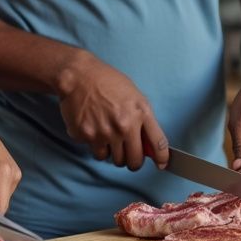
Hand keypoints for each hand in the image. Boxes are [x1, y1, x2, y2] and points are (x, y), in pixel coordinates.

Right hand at [58, 52, 168, 170]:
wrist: (78, 76)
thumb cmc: (107, 81)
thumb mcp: (134, 95)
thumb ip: (143, 119)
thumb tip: (149, 143)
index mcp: (140, 113)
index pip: (158, 143)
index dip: (162, 158)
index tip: (161, 164)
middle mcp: (124, 125)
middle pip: (134, 161)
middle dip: (133, 162)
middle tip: (129, 155)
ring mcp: (104, 132)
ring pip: (114, 160)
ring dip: (113, 153)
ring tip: (108, 136)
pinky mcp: (86, 136)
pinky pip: (96, 152)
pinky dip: (96, 145)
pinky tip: (94, 128)